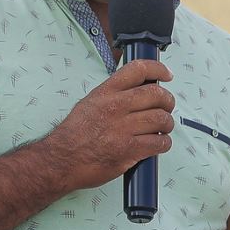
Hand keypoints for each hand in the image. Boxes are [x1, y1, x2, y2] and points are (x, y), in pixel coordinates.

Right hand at [38, 60, 174, 190]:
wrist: (61, 159)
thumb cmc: (74, 134)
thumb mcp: (89, 103)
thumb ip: (112, 94)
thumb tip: (136, 90)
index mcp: (106, 92)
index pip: (138, 69)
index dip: (158, 69)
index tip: (167, 75)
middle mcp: (116, 106)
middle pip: (157, 94)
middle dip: (168, 101)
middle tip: (167, 107)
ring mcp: (123, 128)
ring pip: (161, 119)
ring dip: (167, 124)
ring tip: (162, 129)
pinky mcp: (129, 149)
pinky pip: (159, 142)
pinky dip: (164, 143)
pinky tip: (157, 144)